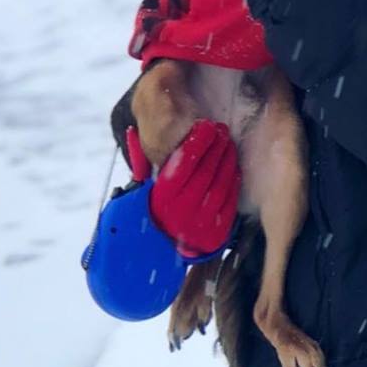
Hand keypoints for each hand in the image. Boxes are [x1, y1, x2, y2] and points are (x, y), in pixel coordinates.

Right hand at [144, 120, 240, 257]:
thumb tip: (132, 132)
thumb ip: (143, 158)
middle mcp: (178, 213)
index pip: (181, 165)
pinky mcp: (216, 232)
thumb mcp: (149, 183)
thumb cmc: (163, 202)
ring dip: (227, 159)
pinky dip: (234, 179)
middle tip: (222, 129)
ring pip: (220, 185)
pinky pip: (230, 200)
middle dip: (216, 147)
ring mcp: (199, 225)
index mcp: (160, 198)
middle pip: (204, 172)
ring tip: (228, 143)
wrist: (171, 241)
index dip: (197, 142)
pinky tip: (233, 164)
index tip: (206, 125)